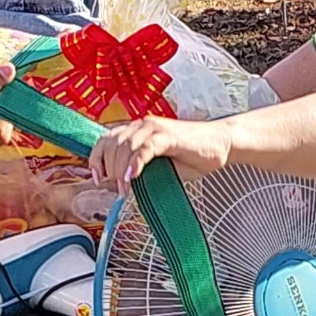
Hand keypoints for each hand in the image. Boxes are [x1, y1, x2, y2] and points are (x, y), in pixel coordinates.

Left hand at [87, 113, 231, 186]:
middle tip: (119, 190)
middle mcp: (141, 125)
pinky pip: (144, 148)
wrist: (219, 145)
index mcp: (136, 130)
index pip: (104, 140)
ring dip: (121, 170)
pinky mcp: (168, 136)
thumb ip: (135, 172)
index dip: (96, 159)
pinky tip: (134, 177)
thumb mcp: (157, 168)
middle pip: (111, 144)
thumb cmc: (190, 157)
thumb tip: (112, 186)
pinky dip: (135, 163)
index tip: (98, 179)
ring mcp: (154, 129)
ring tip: (126, 190)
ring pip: (125, 146)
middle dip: (110, 170)